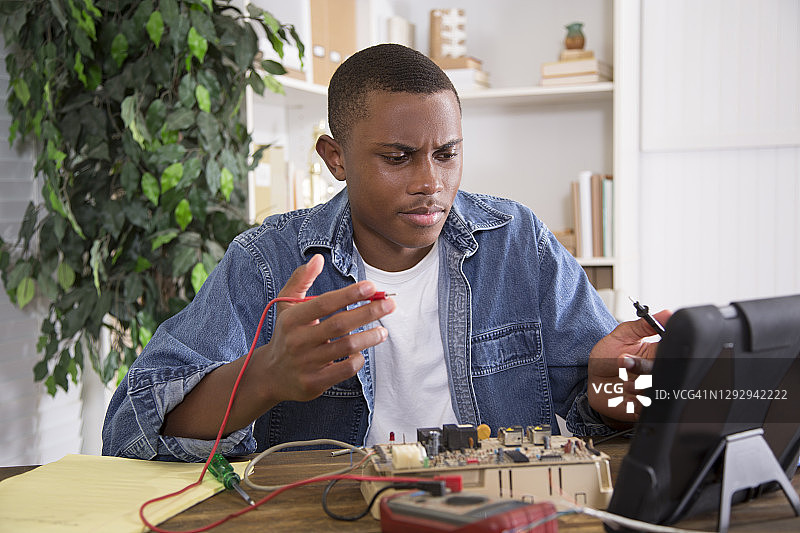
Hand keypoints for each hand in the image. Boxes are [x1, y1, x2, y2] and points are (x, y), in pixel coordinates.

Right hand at [251, 254, 395, 404]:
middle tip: (389, 305)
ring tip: (383, 331)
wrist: (270, 375)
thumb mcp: (285, 305)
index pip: (324, 303)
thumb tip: (317, 259)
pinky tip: (362, 353)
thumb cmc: (286, 334)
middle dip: (368, 312)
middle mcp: (297, 341)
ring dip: (369, 337)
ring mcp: (305, 363)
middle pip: (339, 324)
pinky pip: (343, 370)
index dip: (349, 294)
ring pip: (345, 347)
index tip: (372, 287)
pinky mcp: (313, 383)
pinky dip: (357, 360)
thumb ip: (300, 280)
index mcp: (292, 319)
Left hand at [587, 309, 671, 426]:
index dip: (665, 349)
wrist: (592, 381)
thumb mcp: (622, 335)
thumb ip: (642, 326)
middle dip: (643, 367)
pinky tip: (625, 397)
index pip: (671, 351)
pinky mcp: (642, 408)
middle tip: (623, 360)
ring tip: (623, 381)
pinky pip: (647, 409)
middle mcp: (657, 373)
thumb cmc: (608, 356)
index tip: (648, 347)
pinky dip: (636, 403)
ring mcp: (650, 391)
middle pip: (663, 372)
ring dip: (639, 386)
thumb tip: (667, 313)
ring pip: (656, 391)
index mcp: (657, 354)